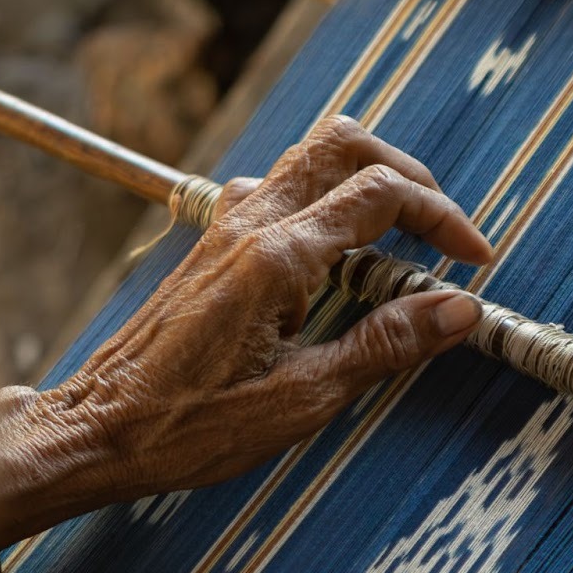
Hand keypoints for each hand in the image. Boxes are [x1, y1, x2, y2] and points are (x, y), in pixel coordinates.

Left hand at [0, 116, 490, 544]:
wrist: (98, 430)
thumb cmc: (189, 427)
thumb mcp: (302, 399)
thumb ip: (383, 345)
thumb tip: (456, 311)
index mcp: (276, 258)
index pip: (380, 194)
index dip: (443, 218)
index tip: (474, 260)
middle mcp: (249, 224)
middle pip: (344, 143)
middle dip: (408, 175)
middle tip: (444, 230)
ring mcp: (225, 228)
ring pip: (308, 159)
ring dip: (365, 183)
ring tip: (401, 242)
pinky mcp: (212, 246)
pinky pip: (278, 192)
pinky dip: (324, 204)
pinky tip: (336, 261)